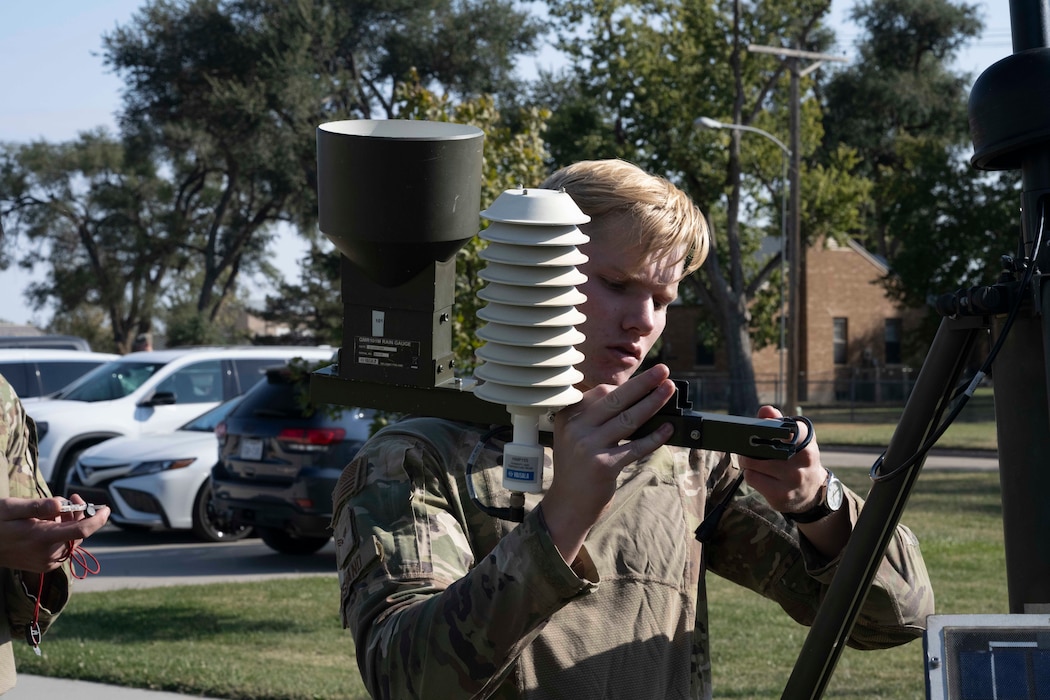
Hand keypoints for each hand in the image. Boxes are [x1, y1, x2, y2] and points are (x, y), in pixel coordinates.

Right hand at [0, 494, 109, 572]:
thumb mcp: (11, 508)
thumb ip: (37, 507)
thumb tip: (60, 504)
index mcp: (41, 538)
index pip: (81, 530)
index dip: (97, 519)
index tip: (106, 508)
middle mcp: (47, 554)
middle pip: (78, 532)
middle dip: (79, 513)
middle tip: (71, 497)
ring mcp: (46, 562)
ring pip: (72, 539)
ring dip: (71, 522)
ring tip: (56, 509)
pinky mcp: (44, 565)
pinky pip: (63, 547)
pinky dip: (63, 533)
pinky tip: (50, 523)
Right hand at [541, 364, 676, 563]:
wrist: (568, 504)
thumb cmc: (578, 467)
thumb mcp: (576, 436)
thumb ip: (597, 416)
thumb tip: (635, 397)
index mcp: (568, 416)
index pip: (601, 392)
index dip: (628, 386)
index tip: (649, 378)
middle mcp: (575, 428)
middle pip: (616, 400)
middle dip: (643, 383)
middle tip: (664, 370)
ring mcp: (588, 447)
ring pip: (628, 419)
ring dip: (652, 403)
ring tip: (669, 391)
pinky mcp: (603, 466)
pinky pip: (635, 447)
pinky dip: (654, 437)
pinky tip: (668, 428)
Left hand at [737, 405, 825, 513]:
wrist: (812, 492)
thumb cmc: (797, 459)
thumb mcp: (795, 439)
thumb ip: (778, 422)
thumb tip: (766, 410)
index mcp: (807, 444)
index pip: (788, 428)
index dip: (769, 425)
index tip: (761, 426)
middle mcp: (804, 462)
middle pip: (762, 446)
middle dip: (750, 446)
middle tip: (749, 447)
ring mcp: (793, 480)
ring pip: (753, 463)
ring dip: (748, 461)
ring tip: (753, 462)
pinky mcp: (781, 496)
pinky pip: (751, 478)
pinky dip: (750, 475)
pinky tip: (759, 476)